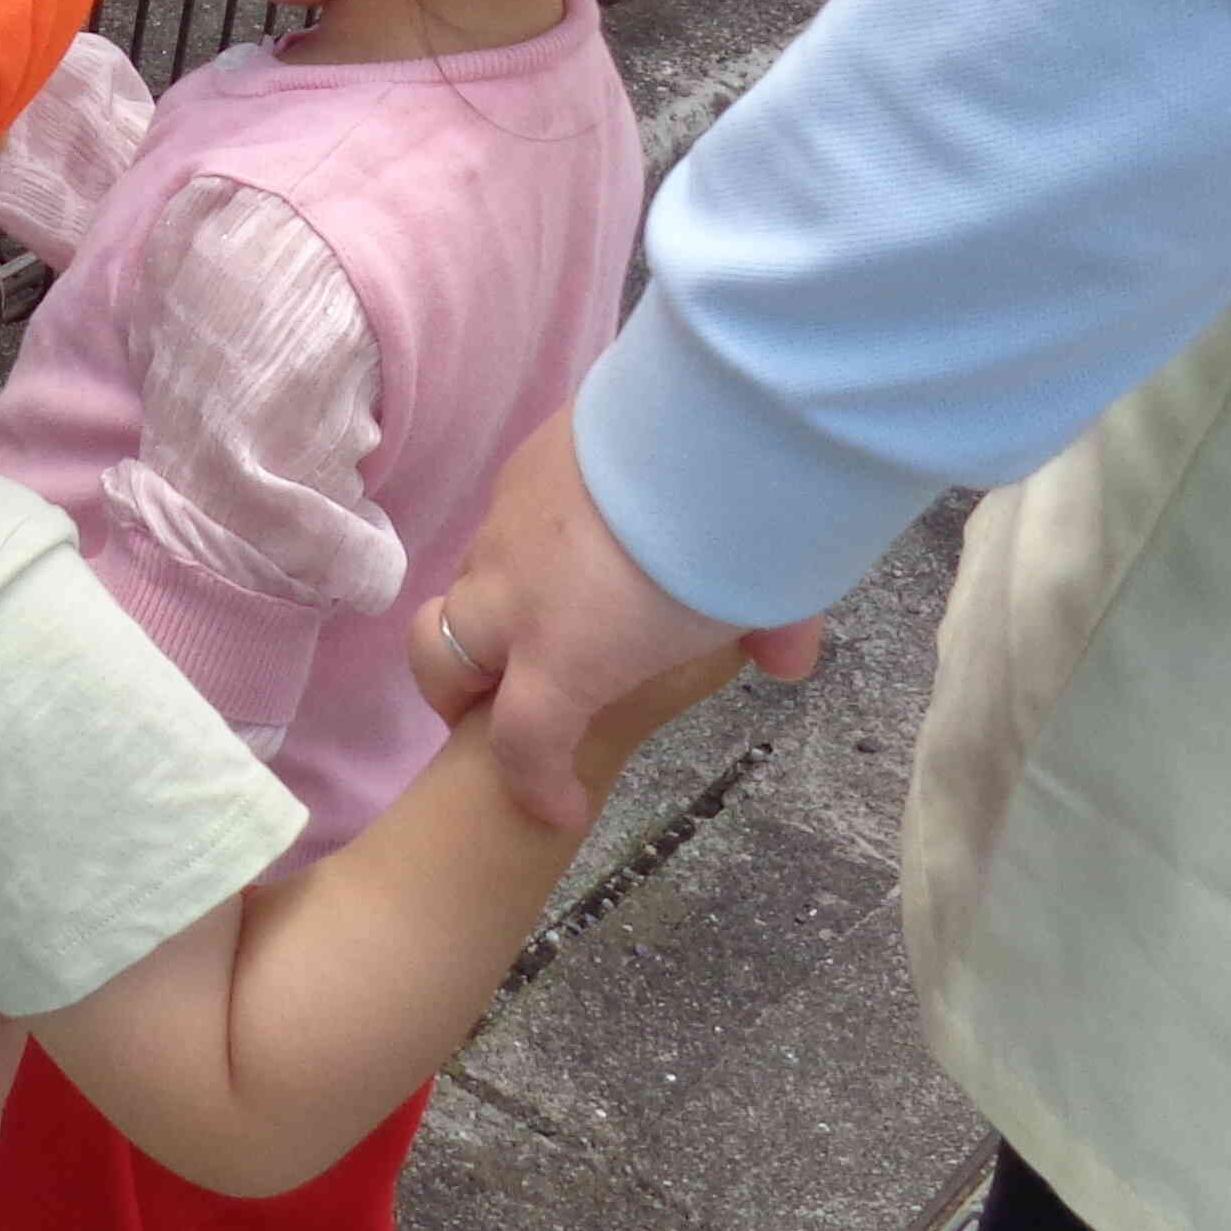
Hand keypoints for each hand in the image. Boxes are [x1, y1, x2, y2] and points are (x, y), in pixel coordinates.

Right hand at [409, 409, 826, 826]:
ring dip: (499, 610)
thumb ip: (768, 640)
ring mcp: (505, 528)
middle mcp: (513, 597)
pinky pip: (504, 523)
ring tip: (558, 602)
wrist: (698, 424)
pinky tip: (582, 525)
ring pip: (471, 582)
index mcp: (563, 658)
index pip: (520, 745)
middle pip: (442, 660)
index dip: (534, 785)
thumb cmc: (727, 544)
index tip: (560, 806)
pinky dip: (528, 544)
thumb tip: (787, 657)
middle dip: (458, 690)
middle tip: (503, 699)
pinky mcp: (519, 469)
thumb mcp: (758, 607)